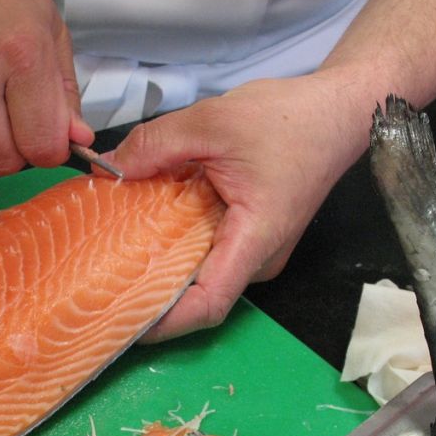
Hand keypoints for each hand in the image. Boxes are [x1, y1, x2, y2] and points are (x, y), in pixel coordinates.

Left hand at [106, 74, 369, 341]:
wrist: (337, 113)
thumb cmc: (289, 119)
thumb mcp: (212, 120)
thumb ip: (155, 145)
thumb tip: (107, 168)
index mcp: (255, 239)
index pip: (208, 304)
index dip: (164, 322)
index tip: (121, 317)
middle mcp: (257, 258)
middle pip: (198, 292)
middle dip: (149, 290)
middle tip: (98, 277)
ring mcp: (256, 250)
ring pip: (200, 270)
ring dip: (159, 262)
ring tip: (110, 250)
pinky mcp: (250, 235)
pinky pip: (207, 249)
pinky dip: (175, 240)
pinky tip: (141, 223)